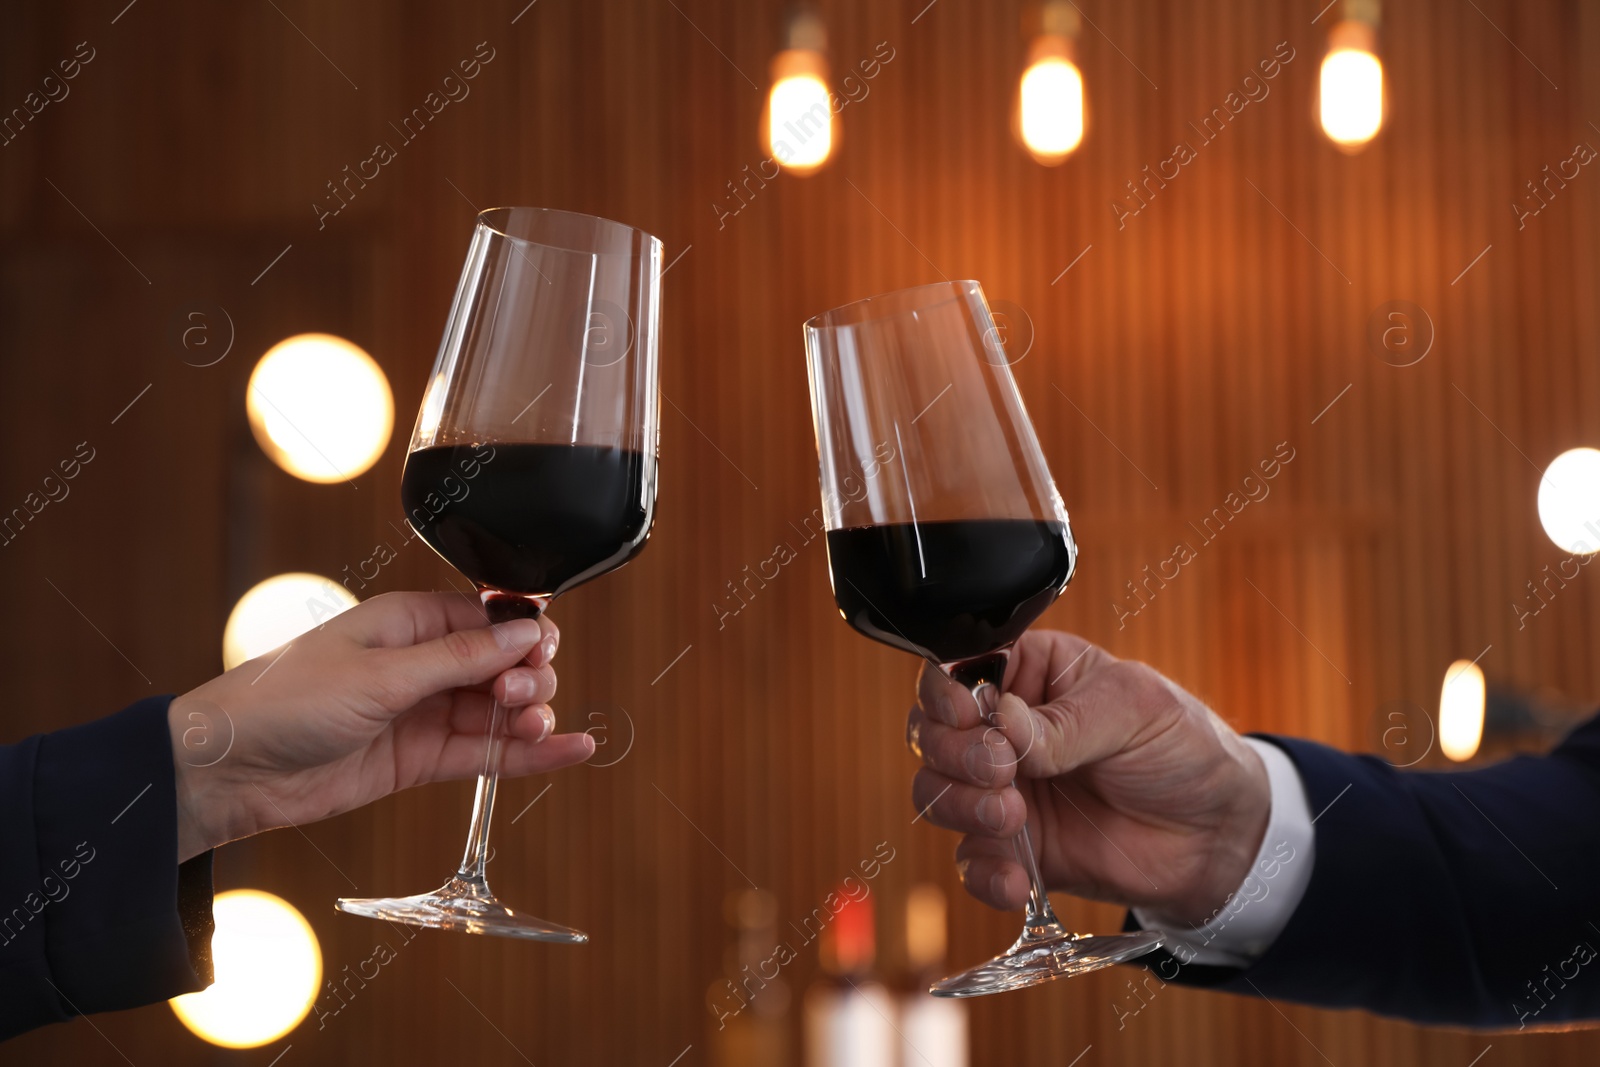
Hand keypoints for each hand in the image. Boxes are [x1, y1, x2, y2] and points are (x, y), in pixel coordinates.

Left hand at [168, 591, 594, 861]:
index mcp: (408, 622)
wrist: (231, 770)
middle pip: (503, 664)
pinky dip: (528, 755)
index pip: (488, 617)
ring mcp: (423, 712)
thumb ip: (459, 658)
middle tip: (516, 697)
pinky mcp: (420, 758)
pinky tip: (570, 750)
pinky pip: (485, 753)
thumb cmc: (286, 702)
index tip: (542, 652)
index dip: (524, 633)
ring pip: (499, 711)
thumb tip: (526, 631)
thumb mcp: (379, 673)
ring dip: (530, 716)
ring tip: (535, 726)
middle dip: (526, 676)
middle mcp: (421, 664)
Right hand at [907, 629, 1268, 926]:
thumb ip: (1064, 722)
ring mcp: (1004, 791)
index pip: (956, 671)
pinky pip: (971, 861)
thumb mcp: (1135, 710)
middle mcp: (1003, 731)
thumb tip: (1001, 724)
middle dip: (954, 754)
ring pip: (936, 793)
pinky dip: (984, 873)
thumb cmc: (1182, 749)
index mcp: (1030, 674)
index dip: (946, 693)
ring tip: (1013, 817)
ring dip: (960, 807)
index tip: (969, 714)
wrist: (1218, 837)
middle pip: (931, 733)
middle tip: (1000, 770)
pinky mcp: (1016, 849)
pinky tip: (1016, 879)